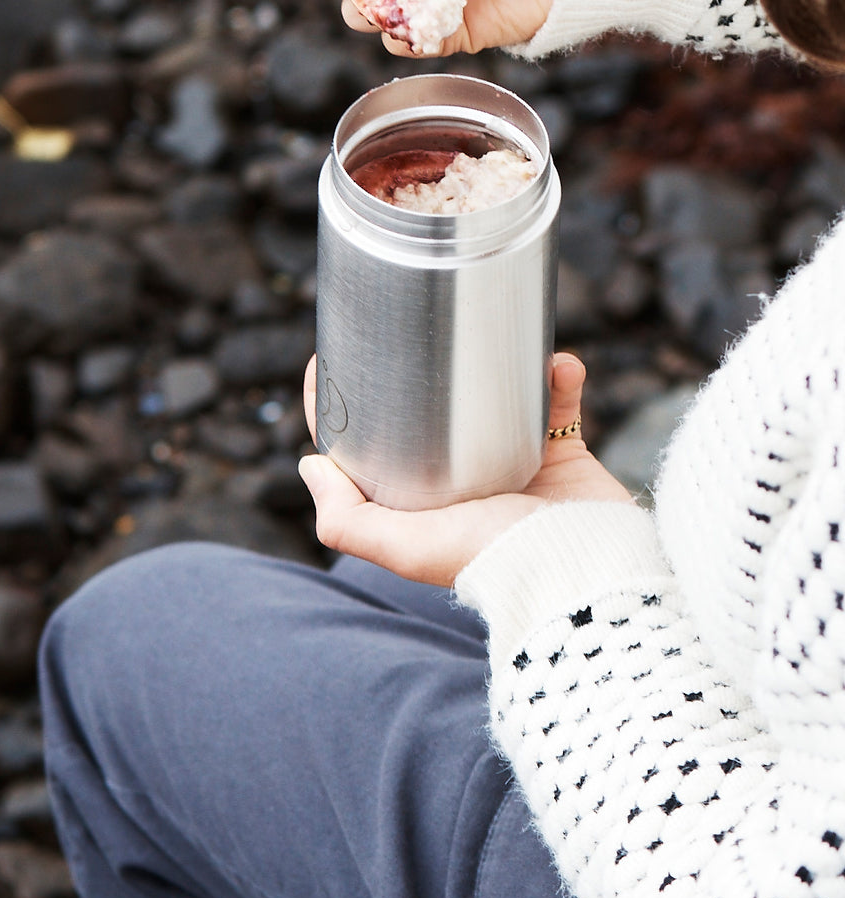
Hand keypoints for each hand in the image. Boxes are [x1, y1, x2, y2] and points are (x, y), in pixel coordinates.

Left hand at [298, 352, 631, 587]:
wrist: (587, 570)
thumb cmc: (495, 560)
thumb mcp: (407, 546)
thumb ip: (349, 519)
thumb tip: (310, 464)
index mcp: (425, 505)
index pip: (375, 446)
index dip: (351, 402)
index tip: (337, 355)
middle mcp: (466, 485)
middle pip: (434, 414)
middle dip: (430, 371)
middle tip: (424, 327)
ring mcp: (516, 467)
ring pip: (497, 398)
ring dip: (500, 365)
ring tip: (501, 339)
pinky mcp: (563, 455)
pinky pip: (558, 402)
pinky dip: (559, 378)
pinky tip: (557, 362)